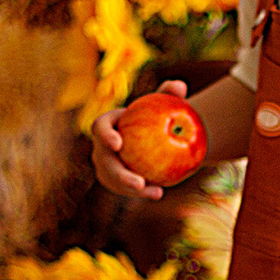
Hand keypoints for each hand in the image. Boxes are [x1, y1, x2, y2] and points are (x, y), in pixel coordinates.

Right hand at [90, 79, 186, 198]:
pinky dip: (142, 192)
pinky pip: (126, 189)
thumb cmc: (157, 114)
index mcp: (106, 124)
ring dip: (131, 189)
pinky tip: (159, 192)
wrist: (155, 135)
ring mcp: (106, 166)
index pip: (100, 128)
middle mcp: (101, 147)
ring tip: (154, 192)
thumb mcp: (163, 102)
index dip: (105, 135)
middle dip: (118, 175)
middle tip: (139, 183)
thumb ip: (169, 94)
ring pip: (114, 180)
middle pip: (105, 162)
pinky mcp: (116, 181)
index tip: (118, 144)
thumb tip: (179, 86)